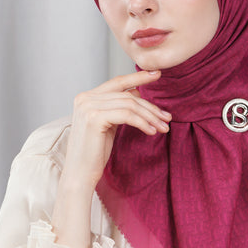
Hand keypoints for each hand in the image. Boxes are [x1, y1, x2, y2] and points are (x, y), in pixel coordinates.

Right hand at [64, 69, 170, 190]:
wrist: (80, 174)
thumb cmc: (94, 152)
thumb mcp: (109, 124)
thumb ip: (119, 107)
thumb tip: (138, 92)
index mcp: (86, 97)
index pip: (117, 82)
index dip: (138, 77)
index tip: (157, 74)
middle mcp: (85, 98)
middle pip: (127, 96)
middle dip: (150, 107)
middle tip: (167, 117)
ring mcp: (88, 107)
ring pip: (129, 105)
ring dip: (150, 116)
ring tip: (164, 127)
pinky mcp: (94, 118)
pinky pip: (127, 115)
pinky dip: (143, 122)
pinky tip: (152, 131)